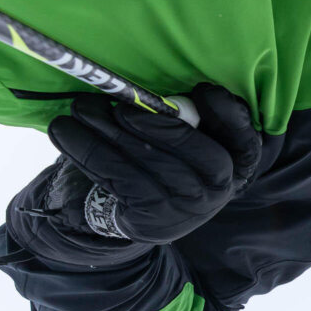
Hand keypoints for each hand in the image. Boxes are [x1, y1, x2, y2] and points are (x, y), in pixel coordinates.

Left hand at [47, 83, 260, 243]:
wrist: (154, 212)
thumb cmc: (173, 156)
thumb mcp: (194, 136)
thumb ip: (191, 114)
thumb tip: (160, 91)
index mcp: (237, 161)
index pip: (245, 139)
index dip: (229, 116)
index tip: (204, 90)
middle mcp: (219, 189)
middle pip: (199, 155)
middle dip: (159, 127)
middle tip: (122, 105)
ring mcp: (187, 209)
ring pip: (150, 165)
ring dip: (109, 134)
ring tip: (81, 108)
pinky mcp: (152, 220)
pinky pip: (118, 179)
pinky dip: (88, 152)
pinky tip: (65, 132)